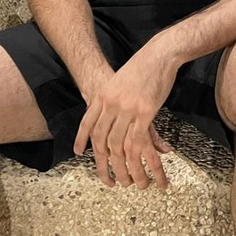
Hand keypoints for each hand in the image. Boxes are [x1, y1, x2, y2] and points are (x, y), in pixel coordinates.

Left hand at [73, 47, 176, 189]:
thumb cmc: (141, 66)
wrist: (158, 55)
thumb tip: (111, 113)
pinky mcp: (145, 111)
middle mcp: (111, 104)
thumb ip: (111, 98)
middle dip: (104, 163)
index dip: (82, 139)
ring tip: (129, 181)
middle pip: (102, 139)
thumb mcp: (118, 81)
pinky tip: (141, 165)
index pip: (87, 122)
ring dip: (124, 166)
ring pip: (119, 144)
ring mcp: (127, 108)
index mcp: (102, 96)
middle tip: (109, 179)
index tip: (78, 153)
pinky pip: (138, 139)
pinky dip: (138, 156)